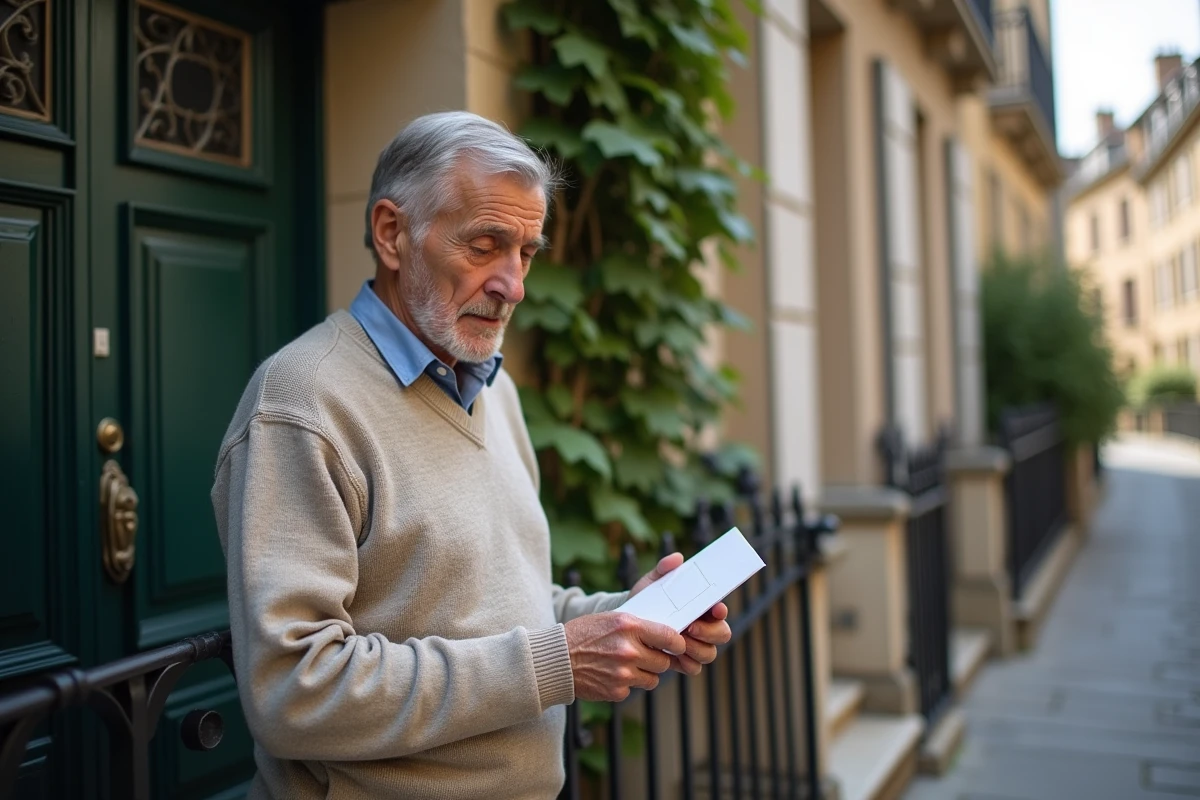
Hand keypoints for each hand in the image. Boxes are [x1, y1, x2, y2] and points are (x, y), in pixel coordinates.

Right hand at [564, 612, 687, 701]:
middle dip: (659, 660)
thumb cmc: (583, 635)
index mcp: (629, 626)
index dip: (677, 643)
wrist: (556, 660)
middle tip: (647, 656)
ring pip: (653, 678)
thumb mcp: (610, 620)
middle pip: (664, 662)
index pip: (670, 637)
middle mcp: (629, 650)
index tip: (677, 646)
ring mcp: (623, 673)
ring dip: (645, 674)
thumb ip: (637, 627)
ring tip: (627, 666)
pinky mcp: (617, 691)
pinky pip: (634, 689)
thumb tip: (665, 635)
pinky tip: (611, 675)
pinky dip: (627, 684)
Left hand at [628, 553, 732, 676]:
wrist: (626, 624)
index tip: (714, 608)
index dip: (721, 609)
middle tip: (690, 627)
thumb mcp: (651, 582)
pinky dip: (686, 663)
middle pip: (722, 634)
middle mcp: (704, 627)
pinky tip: (673, 657)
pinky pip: (694, 667)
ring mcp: (696, 646)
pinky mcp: (683, 661)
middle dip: (709, 632)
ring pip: (710, 653)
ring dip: (697, 649)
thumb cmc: (645, 600)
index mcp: (701, 607)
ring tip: (679, 643)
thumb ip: (663, 569)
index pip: (720, 609)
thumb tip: (677, 558)